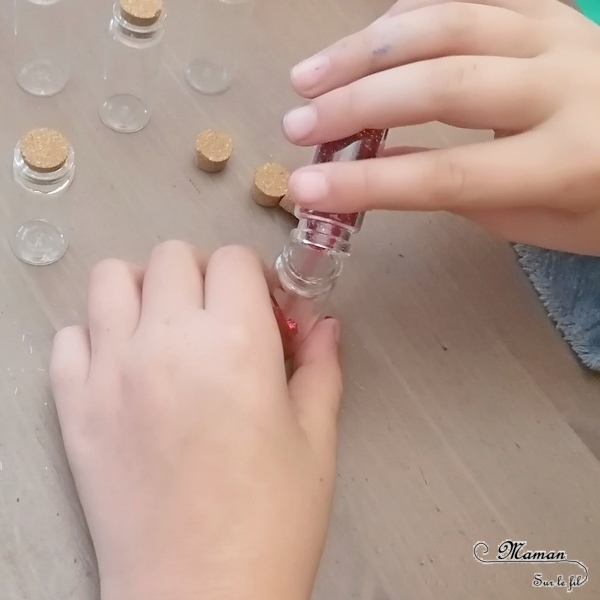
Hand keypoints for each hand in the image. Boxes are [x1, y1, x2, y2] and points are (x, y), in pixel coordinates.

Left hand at [50, 242, 341, 599]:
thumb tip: (323, 326)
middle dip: (201, 275)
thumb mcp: (315, 440)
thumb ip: (321, 368)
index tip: (263, 312)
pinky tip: (123, 366)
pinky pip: (69, 337)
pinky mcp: (74, 406)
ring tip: (165, 325)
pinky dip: (94, 337)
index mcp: (237, 342)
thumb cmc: (270, 523)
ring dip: (142, 289)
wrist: (201, 595)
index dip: (254, 279)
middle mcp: (168, 341)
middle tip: (218, 316)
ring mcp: (112, 370)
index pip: (234, 260)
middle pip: (171, 256)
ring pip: (110, 278)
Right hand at [283, 0, 599, 255]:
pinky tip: (367, 38)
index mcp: (565, 160)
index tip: (305, 192)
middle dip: (356, 105)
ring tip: (310, 77)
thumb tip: (381, 166)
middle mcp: (563, 85)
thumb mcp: (532, 220)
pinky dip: (407, 14)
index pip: (446, 175)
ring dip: (365, 49)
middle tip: (297, 126)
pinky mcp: (549, 9)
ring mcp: (557, 33)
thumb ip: (457, 193)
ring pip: (446, 23)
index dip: (368, 185)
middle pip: (440, 85)